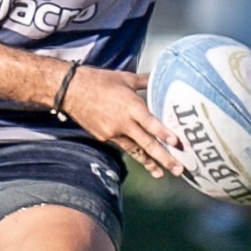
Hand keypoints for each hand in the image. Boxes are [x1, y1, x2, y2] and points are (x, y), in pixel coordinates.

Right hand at [61, 67, 183, 178]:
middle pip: (147, 144)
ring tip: (160, 173)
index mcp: (131, 107)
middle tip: (178, 170)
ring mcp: (113, 133)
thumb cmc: (99, 81)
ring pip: (135, 151)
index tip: (177, 143)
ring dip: (149, 163)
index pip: (151, 123)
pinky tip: (143, 160)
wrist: (71, 91)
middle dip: (164, 158)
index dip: (164, 134)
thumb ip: (145, 80)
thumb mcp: (125, 78)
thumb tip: (159, 76)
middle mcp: (124, 123)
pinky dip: (134, 153)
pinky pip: (123, 147)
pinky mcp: (104, 138)